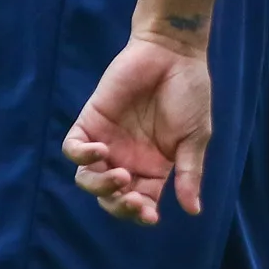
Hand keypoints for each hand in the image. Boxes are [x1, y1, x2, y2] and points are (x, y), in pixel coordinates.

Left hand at [62, 34, 212, 224]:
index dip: (141, 214)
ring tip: (119, 175)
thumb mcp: (195, 137)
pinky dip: (81, 156)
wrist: (173, 53)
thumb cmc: (190, 93)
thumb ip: (190, 173)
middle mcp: (127, 159)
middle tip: (132, 198)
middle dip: (119, 206)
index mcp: (154, 167)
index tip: (150, 215)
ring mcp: (106, 142)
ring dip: (99, 187)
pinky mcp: (90, 122)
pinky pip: (73, 150)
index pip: (140, 202)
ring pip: (87, 180)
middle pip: (110, 198)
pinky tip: (101, 150)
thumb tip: (194, 211)